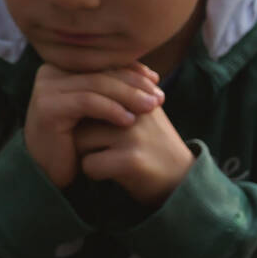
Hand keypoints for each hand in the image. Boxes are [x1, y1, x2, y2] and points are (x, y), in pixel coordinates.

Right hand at [23, 63, 161, 188]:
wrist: (49, 172)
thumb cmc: (77, 141)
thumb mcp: (98, 110)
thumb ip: (115, 90)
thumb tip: (152, 76)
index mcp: (61, 68)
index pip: (101, 62)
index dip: (131, 69)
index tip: (156, 81)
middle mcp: (49, 73)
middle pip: (100, 71)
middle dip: (133, 83)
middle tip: (159, 97)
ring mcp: (46, 89)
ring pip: (96, 85)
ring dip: (128, 96)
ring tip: (150, 108)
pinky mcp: (47, 107)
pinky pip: (86, 102)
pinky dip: (111, 109)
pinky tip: (128, 120)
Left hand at [74, 99, 196, 206]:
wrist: (183, 180)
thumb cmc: (151, 145)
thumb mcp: (140, 112)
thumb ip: (114, 94)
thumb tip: (73, 77)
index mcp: (136, 92)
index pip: (90, 91)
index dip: (82, 112)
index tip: (89, 126)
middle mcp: (136, 108)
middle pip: (80, 117)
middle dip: (80, 134)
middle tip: (99, 146)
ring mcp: (133, 133)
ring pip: (80, 141)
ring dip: (85, 154)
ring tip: (109, 158)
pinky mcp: (131, 160)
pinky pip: (89, 165)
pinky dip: (94, 173)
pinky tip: (112, 173)